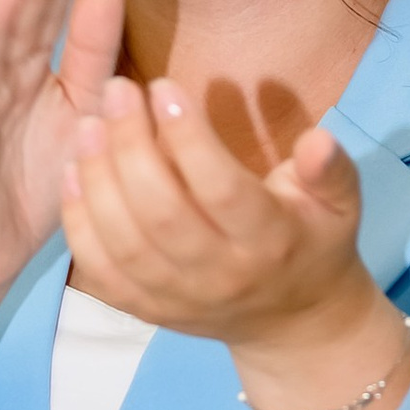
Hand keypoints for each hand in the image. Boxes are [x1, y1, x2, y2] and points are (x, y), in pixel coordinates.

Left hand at [63, 74, 379, 356]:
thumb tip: (318, 139)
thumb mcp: (338, 203)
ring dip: (98, 180)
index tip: (162, 86)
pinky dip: (79, 224)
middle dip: (131, 147)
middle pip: (163, 215)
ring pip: (125, 245)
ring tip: (88, 123)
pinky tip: (71, 172)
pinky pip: (102, 272)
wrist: (293, 322)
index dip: (188, 137)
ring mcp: (179, 299)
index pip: (221, 190)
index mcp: (270, 243)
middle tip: (117, 91)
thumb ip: (330, 168)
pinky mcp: (146, 311)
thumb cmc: (313, 240)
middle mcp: (221, 277)